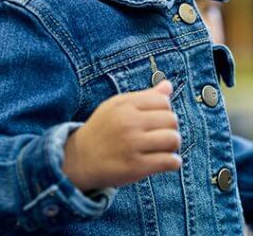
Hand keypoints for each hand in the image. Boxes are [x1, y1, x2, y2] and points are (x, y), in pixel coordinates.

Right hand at [62, 80, 181, 190]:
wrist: (79, 159)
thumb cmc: (102, 130)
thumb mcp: (117, 106)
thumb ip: (144, 96)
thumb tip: (168, 85)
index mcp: (125, 105)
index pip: (164, 102)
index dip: (165, 112)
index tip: (158, 121)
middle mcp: (129, 122)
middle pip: (171, 120)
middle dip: (171, 129)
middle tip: (161, 137)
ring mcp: (132, 144)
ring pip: (173, 139)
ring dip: (173, 146)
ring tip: (165, 149)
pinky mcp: (135, 166)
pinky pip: (169, 162)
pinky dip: (173, 163)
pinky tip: (167, 162)